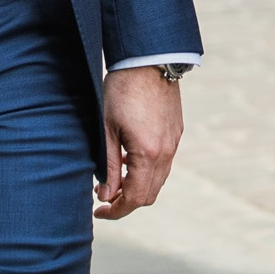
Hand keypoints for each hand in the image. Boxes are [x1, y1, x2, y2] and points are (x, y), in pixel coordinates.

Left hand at [96, 66, 182, 218]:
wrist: (149, 60)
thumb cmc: (121, 91)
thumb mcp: (107, 130)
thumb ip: (109, 166)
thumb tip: (105, 196)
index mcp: (149, 154)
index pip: (135, 198)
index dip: (116, 211)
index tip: (98, 212)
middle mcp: (166, 153)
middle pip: (149, 194)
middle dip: (126, 203)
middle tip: (103, 199)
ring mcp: (174, 143)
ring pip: (158, 180)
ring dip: (137, 187)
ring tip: (113, 180)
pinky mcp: (176, 133)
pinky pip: (164, 163)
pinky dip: (147, 171)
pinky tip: (129, 160)